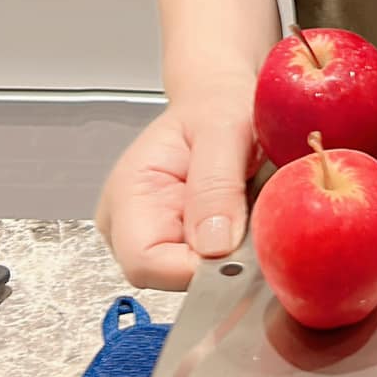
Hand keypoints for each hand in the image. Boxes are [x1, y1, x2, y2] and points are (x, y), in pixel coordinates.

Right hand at [95, 95, 261, 291]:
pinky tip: (239, 219)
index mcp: (128, 192)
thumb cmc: (217, 105)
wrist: (219, 100)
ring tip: (243, 208)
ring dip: (225, 256)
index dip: (194, 267)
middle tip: (249, 216)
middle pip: (167, 276)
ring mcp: (148, 235)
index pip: (145, 262)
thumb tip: (213, 247)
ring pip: (188, 277)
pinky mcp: (171, 242)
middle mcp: (127, 223)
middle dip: (214, 261)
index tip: (238, 246)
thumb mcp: (225, 129)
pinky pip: (202, 268)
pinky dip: (228, 253)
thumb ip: (216, 185)